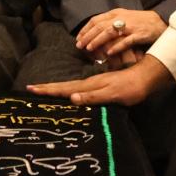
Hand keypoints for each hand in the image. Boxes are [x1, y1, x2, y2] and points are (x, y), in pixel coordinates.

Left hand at [26, 55, 171, 106]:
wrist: (145, 77)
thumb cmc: (125, 85)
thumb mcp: (107, 93)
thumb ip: (92, 97)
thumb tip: (72, 99)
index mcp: (88, 85)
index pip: (65, 87)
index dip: (49, 88)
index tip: (31, 88)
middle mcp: (91, 85)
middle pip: (65, 87)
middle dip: (47, 89)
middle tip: (29, 89)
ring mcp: (100, 88)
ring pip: (76, 89)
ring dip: (59, 90)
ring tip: (41, 90)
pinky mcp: (111, 92)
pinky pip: (95, 96)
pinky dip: (85, 96)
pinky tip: (74, 98)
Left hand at [74, 7, 167, 59]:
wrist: (160, 22)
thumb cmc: (140, 22)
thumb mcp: (123, 18)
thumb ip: (110, 24)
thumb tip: (95, 34)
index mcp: (116, 13)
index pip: (96, 19)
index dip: (85, 29)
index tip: (78, 38)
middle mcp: (122, 18)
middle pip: (100, 26)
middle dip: (88, 36)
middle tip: (79, 45)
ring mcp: (131, 26)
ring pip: (110, 32)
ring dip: (98, 40)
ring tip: (90, 49)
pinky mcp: (140, 34)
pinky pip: (126, 41)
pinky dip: (116, 47)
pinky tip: (109, 53)